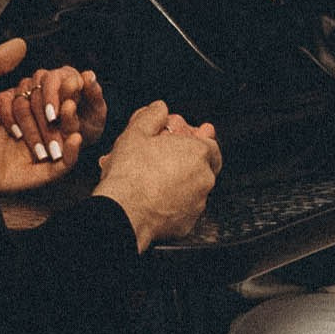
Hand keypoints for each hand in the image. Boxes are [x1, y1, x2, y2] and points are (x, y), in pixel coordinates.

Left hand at [0, 42, 93, 201]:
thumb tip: (20, 43)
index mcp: (11, 116)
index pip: (41, 103)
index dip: (54, 95)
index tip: (69, 82)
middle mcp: (21, 137)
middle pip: (53, 124)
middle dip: (65, 112)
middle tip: (73, 98)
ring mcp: (28, 158)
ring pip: (60, 144)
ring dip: (71, 129)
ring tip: (73, 113)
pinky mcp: (31, 176)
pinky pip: (58, 169)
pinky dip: (71, 154)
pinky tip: (74, 138)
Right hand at [95, 99, 222, 249]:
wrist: (123, 212)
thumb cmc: (130, 174)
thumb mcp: (136, 132)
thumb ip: (152, 115)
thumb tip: (160, 109)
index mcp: (197, 153)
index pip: (211, 145)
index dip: (199, 141)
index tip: (188, 141)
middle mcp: (203, 179)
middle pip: (204, 167)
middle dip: (188, 163)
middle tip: (168, 160)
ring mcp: (197, 203)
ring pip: (193, 190)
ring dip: (180, 184)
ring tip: (155, 181)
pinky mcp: (188, 224)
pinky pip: (184, 210)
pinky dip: (174, 205)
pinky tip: (155, 199)